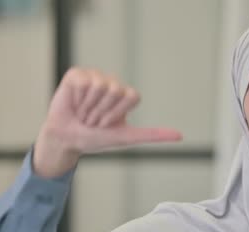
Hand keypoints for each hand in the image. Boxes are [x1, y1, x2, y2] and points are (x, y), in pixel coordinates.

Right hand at [33, 68, 182, 177]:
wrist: (68, 139)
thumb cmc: (97, 138)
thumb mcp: (127, 137)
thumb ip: (153, 134)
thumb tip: (180, 136)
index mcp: (127, 95)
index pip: (132, 96)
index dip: (118, 113)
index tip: (109, 123)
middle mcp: (113, 83)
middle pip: (116, 91)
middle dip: (102, 111)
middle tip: (94, 119)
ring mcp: (95, 77)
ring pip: (100, 86)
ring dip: (89, 107)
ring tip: (84, 113)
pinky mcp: (77, 75)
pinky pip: (83, 82)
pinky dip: (77, 99)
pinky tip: (74, 103)